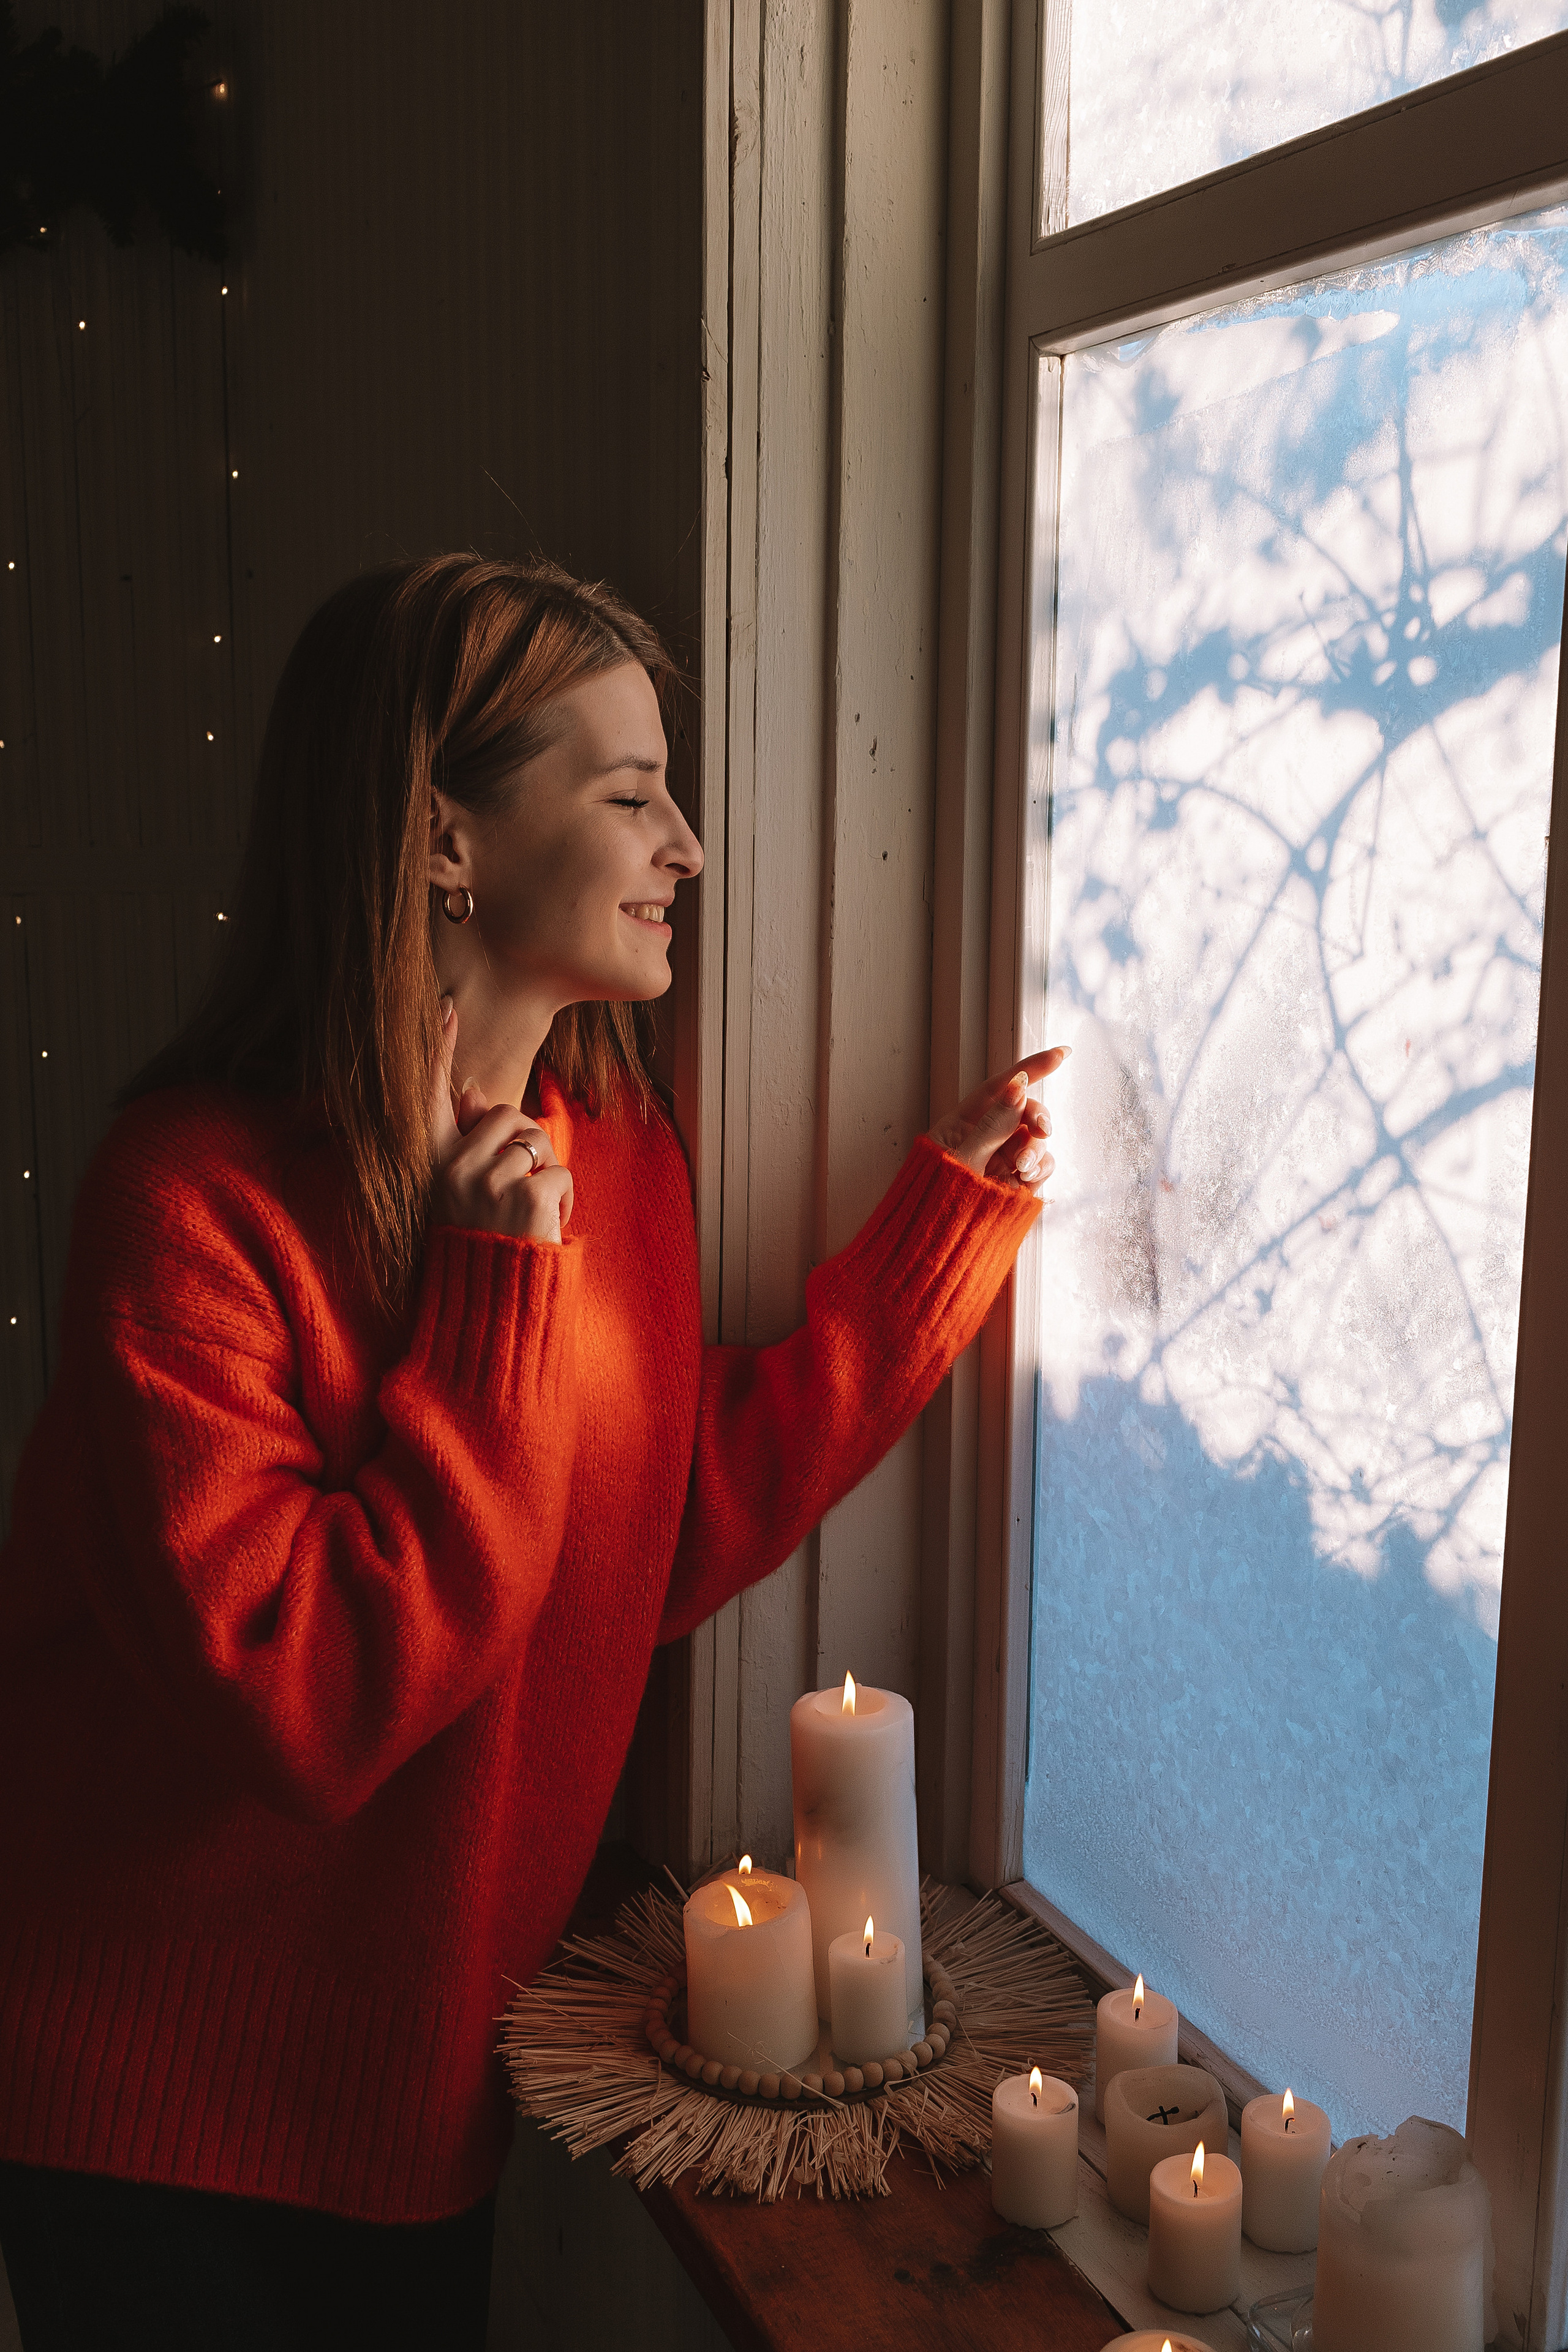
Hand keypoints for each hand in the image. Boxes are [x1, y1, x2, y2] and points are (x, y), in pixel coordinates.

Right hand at [428, 1000, 573, 1243]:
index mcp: (433, 1164)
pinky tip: (543, 1228)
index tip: (446, 1005)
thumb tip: (476, 1091)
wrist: (490, 1306)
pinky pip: (560, 1172)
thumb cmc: (481, 1246)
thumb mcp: (463, 1193)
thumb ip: (467, 1143)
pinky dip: (564, 1199)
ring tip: (528, 1213)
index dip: (438, 1050)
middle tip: (519, 1188)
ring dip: (546, 1173)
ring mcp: (486, 1182)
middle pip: (508, 1115)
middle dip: (526, 1144)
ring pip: (537, 1140)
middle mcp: (452, 1169)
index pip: (431, 1097)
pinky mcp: (523, 1196)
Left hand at [927, 1047, 1067, 1197]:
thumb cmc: (935, 1201)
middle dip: (1037, 1117)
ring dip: (1036, 1150)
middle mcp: (985, 1137)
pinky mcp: (1015, 1182)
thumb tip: (1018, 1086)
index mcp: (962, 1123)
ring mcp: (1002, 1160)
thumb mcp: (963, 1159)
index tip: (1064, 1053)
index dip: (1031, 1068)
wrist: (937, 1248)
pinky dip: (1040, 1168)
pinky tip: (1027, 1179)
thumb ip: (993, 1125)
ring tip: (1022, 1169)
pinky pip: (1039, 1166)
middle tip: (1042, 1131)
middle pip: (1024, 1111)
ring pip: (1035, 1140)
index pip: (1000, 1087)